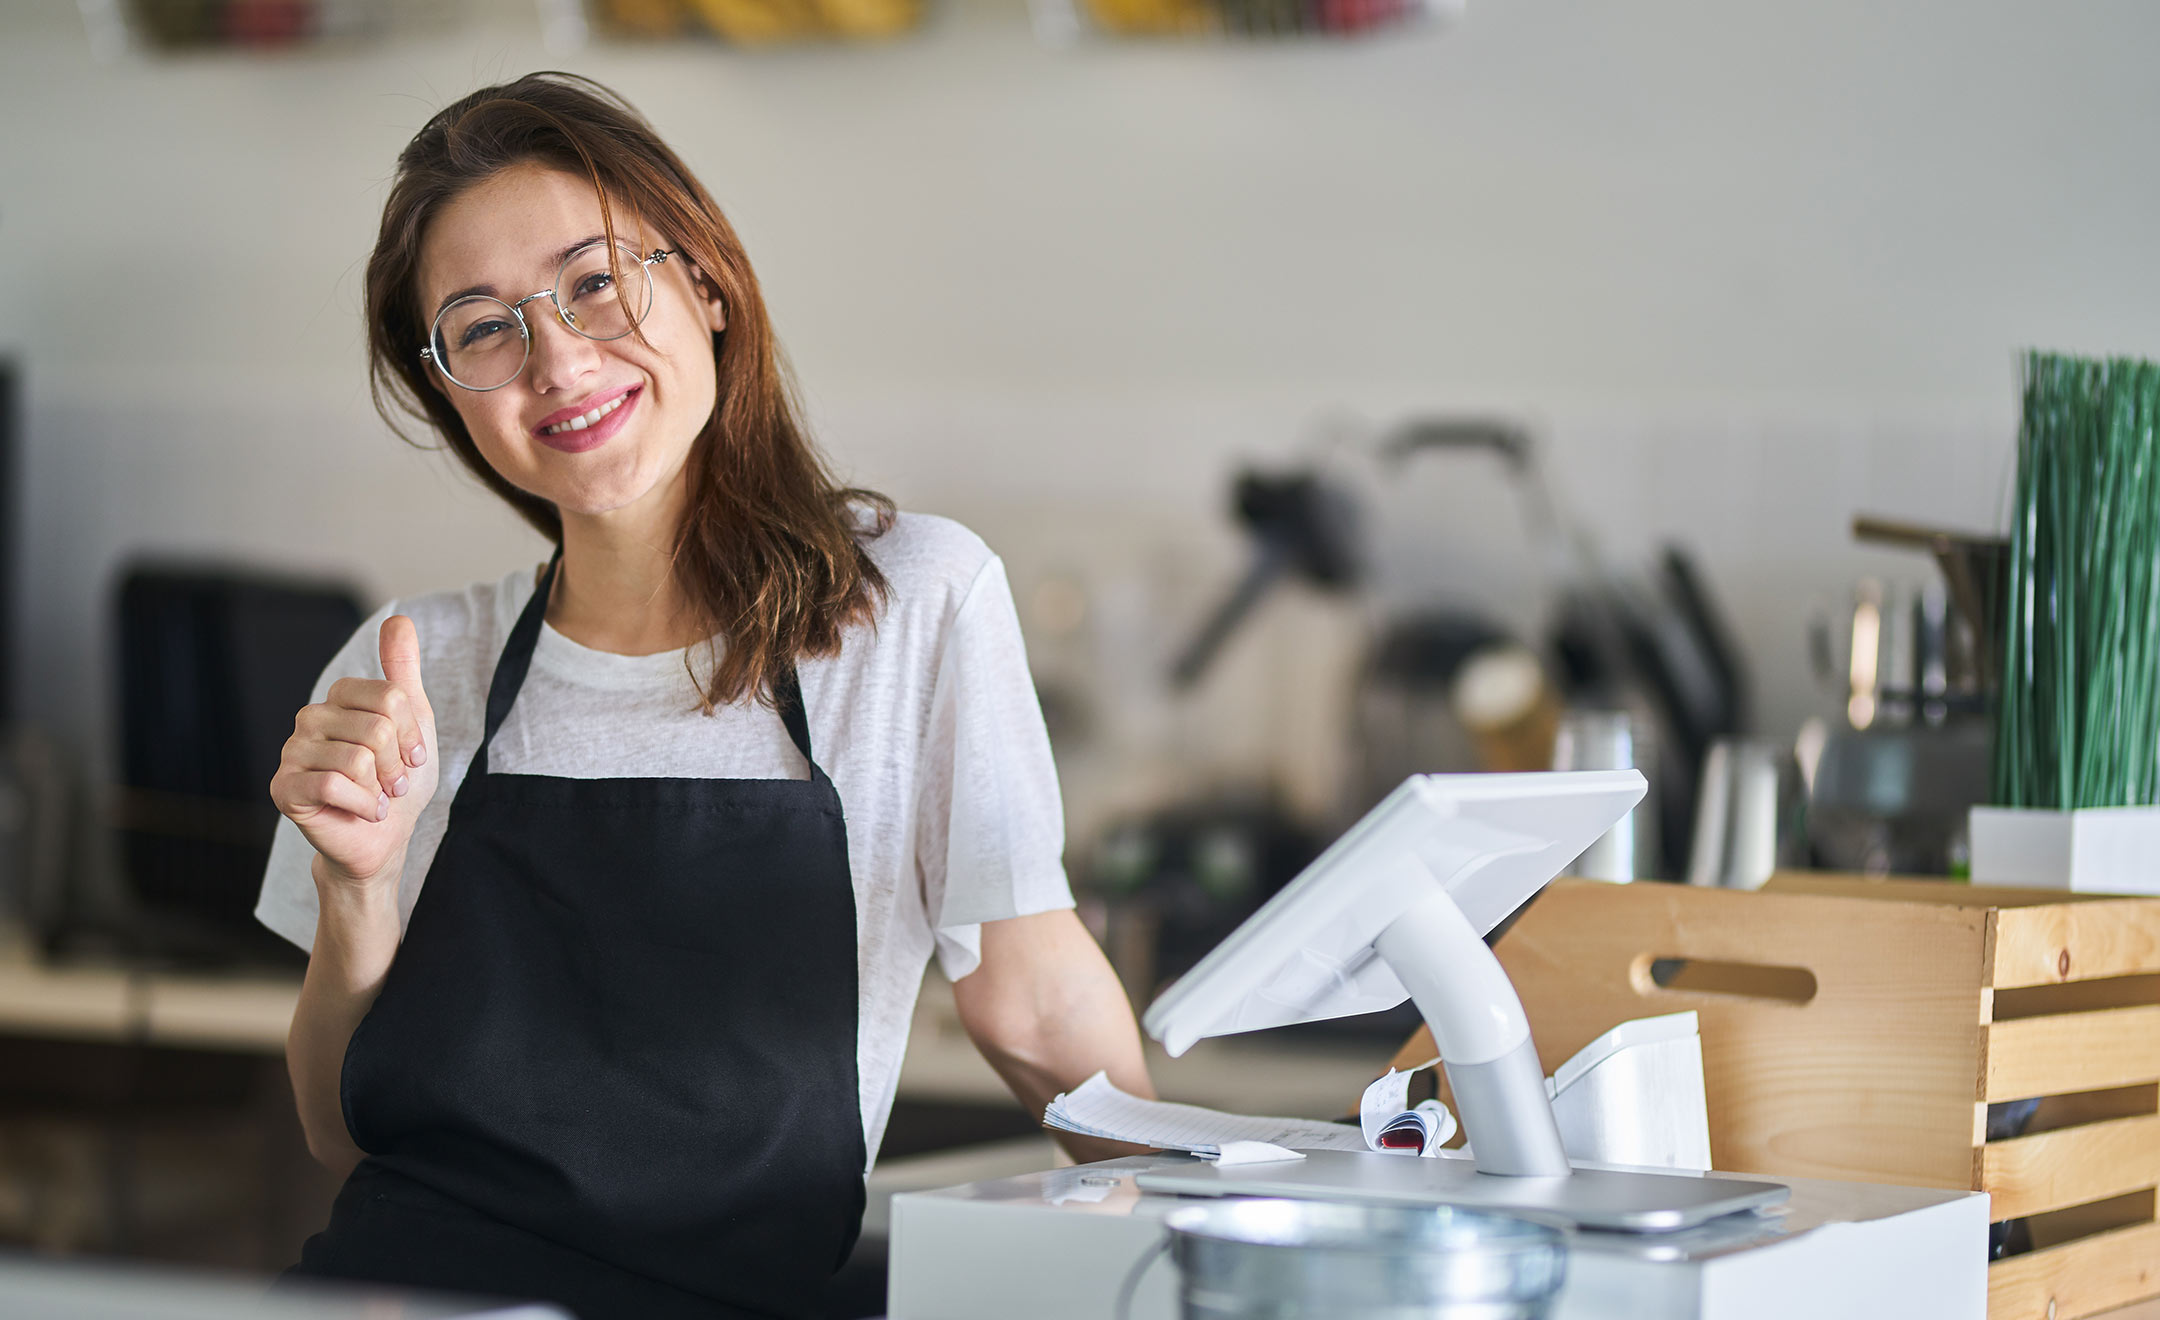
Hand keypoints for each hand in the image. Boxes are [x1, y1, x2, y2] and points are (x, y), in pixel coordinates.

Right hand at [270, 616, 438, 891]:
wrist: (383, 838)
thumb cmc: (396, 780)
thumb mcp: (412, 720)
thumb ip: (402, 671)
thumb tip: (398, 617)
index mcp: (338, 698)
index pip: (390, 698)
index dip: (412, 734)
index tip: (412, 756)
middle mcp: (309, 718)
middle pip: (377, 728)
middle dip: (397, 764)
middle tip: (392, 783)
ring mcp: (292, 752)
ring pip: (358, 758)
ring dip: (381, 788)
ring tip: (376, 797)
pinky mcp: (283, 788)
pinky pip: (336, 785)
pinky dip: (365, 806)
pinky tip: (362, 812)